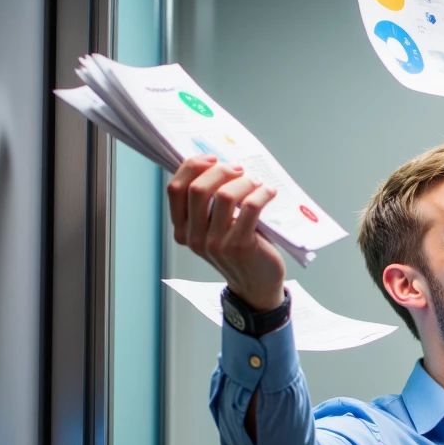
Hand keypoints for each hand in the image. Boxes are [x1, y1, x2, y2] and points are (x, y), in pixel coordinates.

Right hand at [167, 155, 285, 309]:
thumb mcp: (213, 228)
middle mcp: (195, 238)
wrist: (256, 285)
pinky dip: (261, 193)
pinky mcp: (240, 246)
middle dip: (220, 171)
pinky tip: (268, 192)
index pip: (175, 190)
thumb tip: (215, 165)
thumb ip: (207, 205)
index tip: (212, 160)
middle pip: (198, 189)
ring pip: (225, 195)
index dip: (192, 167)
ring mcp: (216, 244)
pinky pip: (250, 207)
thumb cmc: (238, 249)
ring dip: (244, 182)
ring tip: (256, 183)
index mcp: (183, 230)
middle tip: (239, 170)